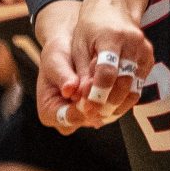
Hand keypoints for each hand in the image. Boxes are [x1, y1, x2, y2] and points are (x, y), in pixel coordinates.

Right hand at [33, 0, 111, 133]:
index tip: (91, 91)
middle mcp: (66, 120)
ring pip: (101, 116)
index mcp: (49, 113)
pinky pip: (108, 109)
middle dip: (99, 102)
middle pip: (87, 119)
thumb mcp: (54, 62)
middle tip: (109, 84)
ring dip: (109, 99)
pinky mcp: (96, 111)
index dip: (81, 107)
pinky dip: (113, 96)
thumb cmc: (56, 55)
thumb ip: (62, 76)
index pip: (67, 117)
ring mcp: (83, 117)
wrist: (67, 50)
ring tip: (116, 80)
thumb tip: (70, 89)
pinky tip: (120, 82)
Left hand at [70, 0, 153, 124]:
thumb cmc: (91, 24)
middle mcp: (133, 43)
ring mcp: (144, 51)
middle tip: (92, 116)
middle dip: (107, 104)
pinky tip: (111, 104)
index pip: (107, 71)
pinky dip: (125, 97)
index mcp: (112, 36)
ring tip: (100, 115)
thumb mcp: (79, 43)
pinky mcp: (149, 59)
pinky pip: (138, 85)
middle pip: (123, 84)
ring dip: (117, 105)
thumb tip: (84, 98)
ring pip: (133, 88)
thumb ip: (82, 71)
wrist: (114, 4)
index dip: (97, 92)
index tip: (86, 106)